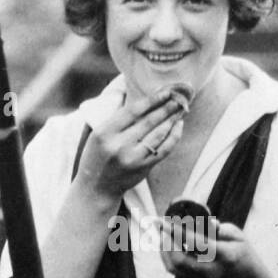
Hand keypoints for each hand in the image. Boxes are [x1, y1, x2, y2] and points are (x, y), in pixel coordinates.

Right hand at [74, 85, 188, 200]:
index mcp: (105, 132)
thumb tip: (140, 97)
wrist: (97, 186)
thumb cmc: (97, 155)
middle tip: (179, 98)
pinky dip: (173, 137)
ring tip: (181, 109)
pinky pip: (164, 150)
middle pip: (149, 121)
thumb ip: (117, 117)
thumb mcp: (99, 133)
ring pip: (159, 135)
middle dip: (167, 108)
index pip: (133, 111)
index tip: (166, 91)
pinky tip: (178, 126)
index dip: (153, 100)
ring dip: (172, 120)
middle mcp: (119, 145)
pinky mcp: (143, 168)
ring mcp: (132, 158)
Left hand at [160, 216, 262, 277]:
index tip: (167, 222)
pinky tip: (165, 242)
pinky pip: (174, 269)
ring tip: (162, 231)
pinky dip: (166, 254)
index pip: (199, 244)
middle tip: (162, 225)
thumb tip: (206, 223)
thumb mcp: (240, 238)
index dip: (180, 232)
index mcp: (225, 256)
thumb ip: (222, 229)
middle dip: (167, 242)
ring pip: (174, 266)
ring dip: (164, 248)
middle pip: (180, 260)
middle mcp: (210, 270)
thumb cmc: (242, 254)